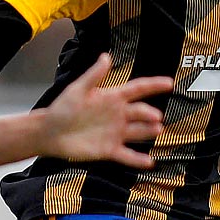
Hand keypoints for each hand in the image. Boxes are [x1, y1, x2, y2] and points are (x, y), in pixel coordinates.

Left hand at [41, 54, 170, 168]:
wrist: (50, 132)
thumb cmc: (62, 108)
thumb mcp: (78, 89)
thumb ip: (94, 75)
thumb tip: (106, 57)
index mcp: (113, 98)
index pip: (138, 89)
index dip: (153, 85)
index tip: (169, 82)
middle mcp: (119, 115)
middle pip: (140, 112)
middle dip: (150, 114)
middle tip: (156, 116)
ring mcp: (116, 133)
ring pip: (138, 132)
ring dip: (148, 132)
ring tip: (157, 131)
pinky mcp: (110, 149)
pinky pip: (127, 155)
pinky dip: (138, 160)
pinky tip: (149, 162)